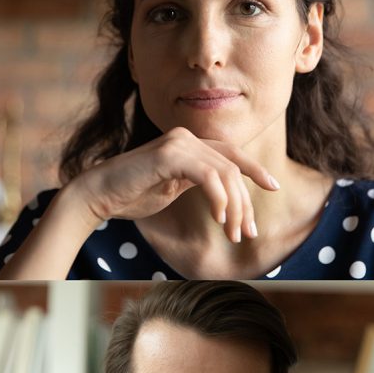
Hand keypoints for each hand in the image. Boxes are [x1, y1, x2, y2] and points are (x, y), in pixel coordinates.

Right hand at [69, 127, 280, 243]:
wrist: (99, 196)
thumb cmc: (134, 196)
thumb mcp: (176, 188)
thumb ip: (201, 184)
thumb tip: (230, 198)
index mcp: (189, 145)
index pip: (232, 154)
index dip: (255, 169)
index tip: (274, 187)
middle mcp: (185, 138)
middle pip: (233, 168)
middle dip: (246, 204)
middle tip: (249, 233)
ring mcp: (177, 143)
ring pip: (225, 174)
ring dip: (235, 208)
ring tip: (233, 234)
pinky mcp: (169, 155)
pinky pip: (209, 176)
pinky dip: (220, 199)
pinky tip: (219, 219)